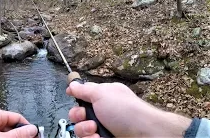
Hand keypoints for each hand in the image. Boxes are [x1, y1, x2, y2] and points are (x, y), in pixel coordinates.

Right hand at [66, 82, 191, 137]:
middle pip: (78, 115)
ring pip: (81, 130)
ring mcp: (103, 128)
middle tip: (86, 117)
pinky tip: (99, 137)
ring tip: (95, 129)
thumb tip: (72, 84)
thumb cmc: (127, 111)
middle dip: (78, 116)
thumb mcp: (102, 93)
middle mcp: (102, 112)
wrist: (146, 134)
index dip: (76, 97)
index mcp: (103, 97)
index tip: (74, 98)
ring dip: (84, 129)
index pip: (83, 96)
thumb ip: (84, 89)